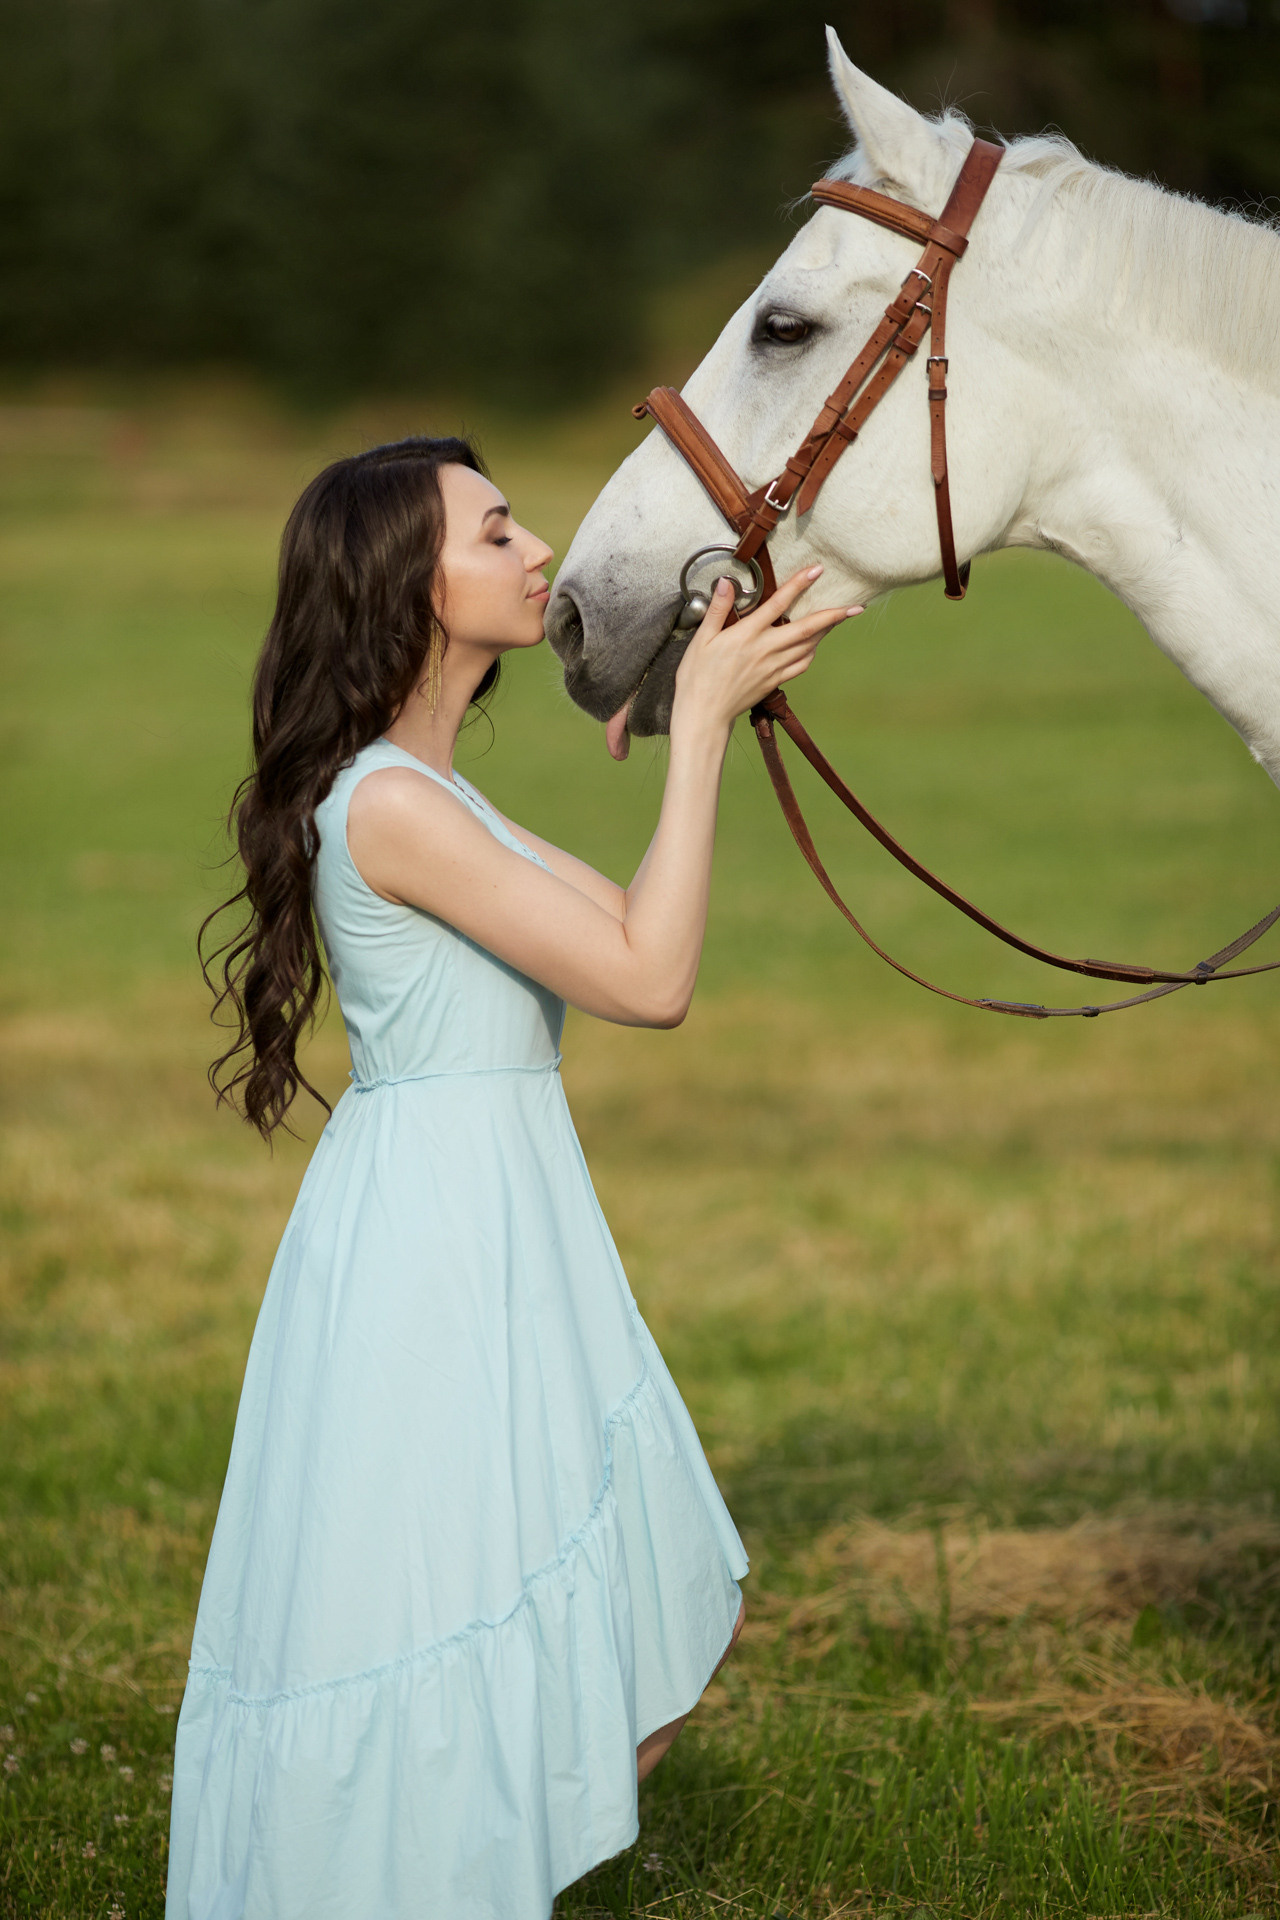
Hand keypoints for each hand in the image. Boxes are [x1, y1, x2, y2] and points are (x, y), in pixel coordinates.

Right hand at [671, 566, 859, 739]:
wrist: (704, 714)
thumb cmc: (697, 677)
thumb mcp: (701, 640)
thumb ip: (717, 610)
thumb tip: (726, 583)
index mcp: (747, 635)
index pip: (778, 603)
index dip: (798, 585)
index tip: (817, 571)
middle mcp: (765, 649)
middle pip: (806, 629)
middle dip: (833, 616)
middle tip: (856, 607)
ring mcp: (773, 667)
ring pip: (808, 646)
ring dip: (826, 632)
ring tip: (838, 620)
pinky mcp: (775, 681)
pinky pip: (801, 665)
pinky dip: (812, 653)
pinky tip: (814, 645)